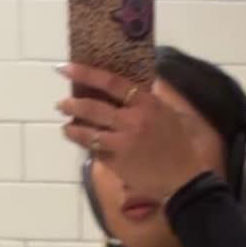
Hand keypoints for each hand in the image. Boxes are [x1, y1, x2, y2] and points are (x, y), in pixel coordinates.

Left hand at [57, 63, 206, 204]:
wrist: (184, 179)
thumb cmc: (179, 144)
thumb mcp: (168, 113)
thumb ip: (147, 99)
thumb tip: (127, 86)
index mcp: (146, 104)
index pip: (111, 82)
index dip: (85, 73)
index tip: (66, 68)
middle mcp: (132, 121)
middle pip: (93, 108)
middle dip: (72, 104)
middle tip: (61, 104)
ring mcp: (122, 143)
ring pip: (88, 133)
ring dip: (73, 128)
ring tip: (66, 127)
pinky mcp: (117, 164)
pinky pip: (96, 151)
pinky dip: (88, 146)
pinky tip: (84, 144)